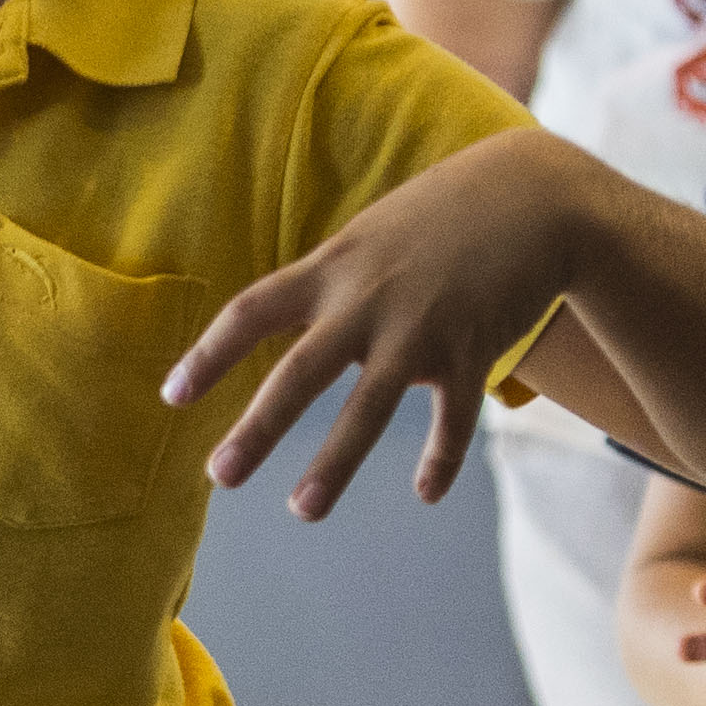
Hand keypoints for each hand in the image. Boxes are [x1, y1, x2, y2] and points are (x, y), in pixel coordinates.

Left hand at [172, 132, 567, 518]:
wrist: (534, 194)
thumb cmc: (443, 212)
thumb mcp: (370, 232)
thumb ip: (329, 279)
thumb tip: (285, 319)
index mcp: (333, 268)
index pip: (252, 311)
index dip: (209, 355)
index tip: (171, 397)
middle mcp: (367, 301)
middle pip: (299, 373)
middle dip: (258, 429)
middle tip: (219, 476)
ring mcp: (421, 328)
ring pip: (368, 407)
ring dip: (334, 464)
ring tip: (303, 510)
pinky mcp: (473, 350)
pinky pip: (451, 418)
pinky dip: (439, 458)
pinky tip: (425, 492)